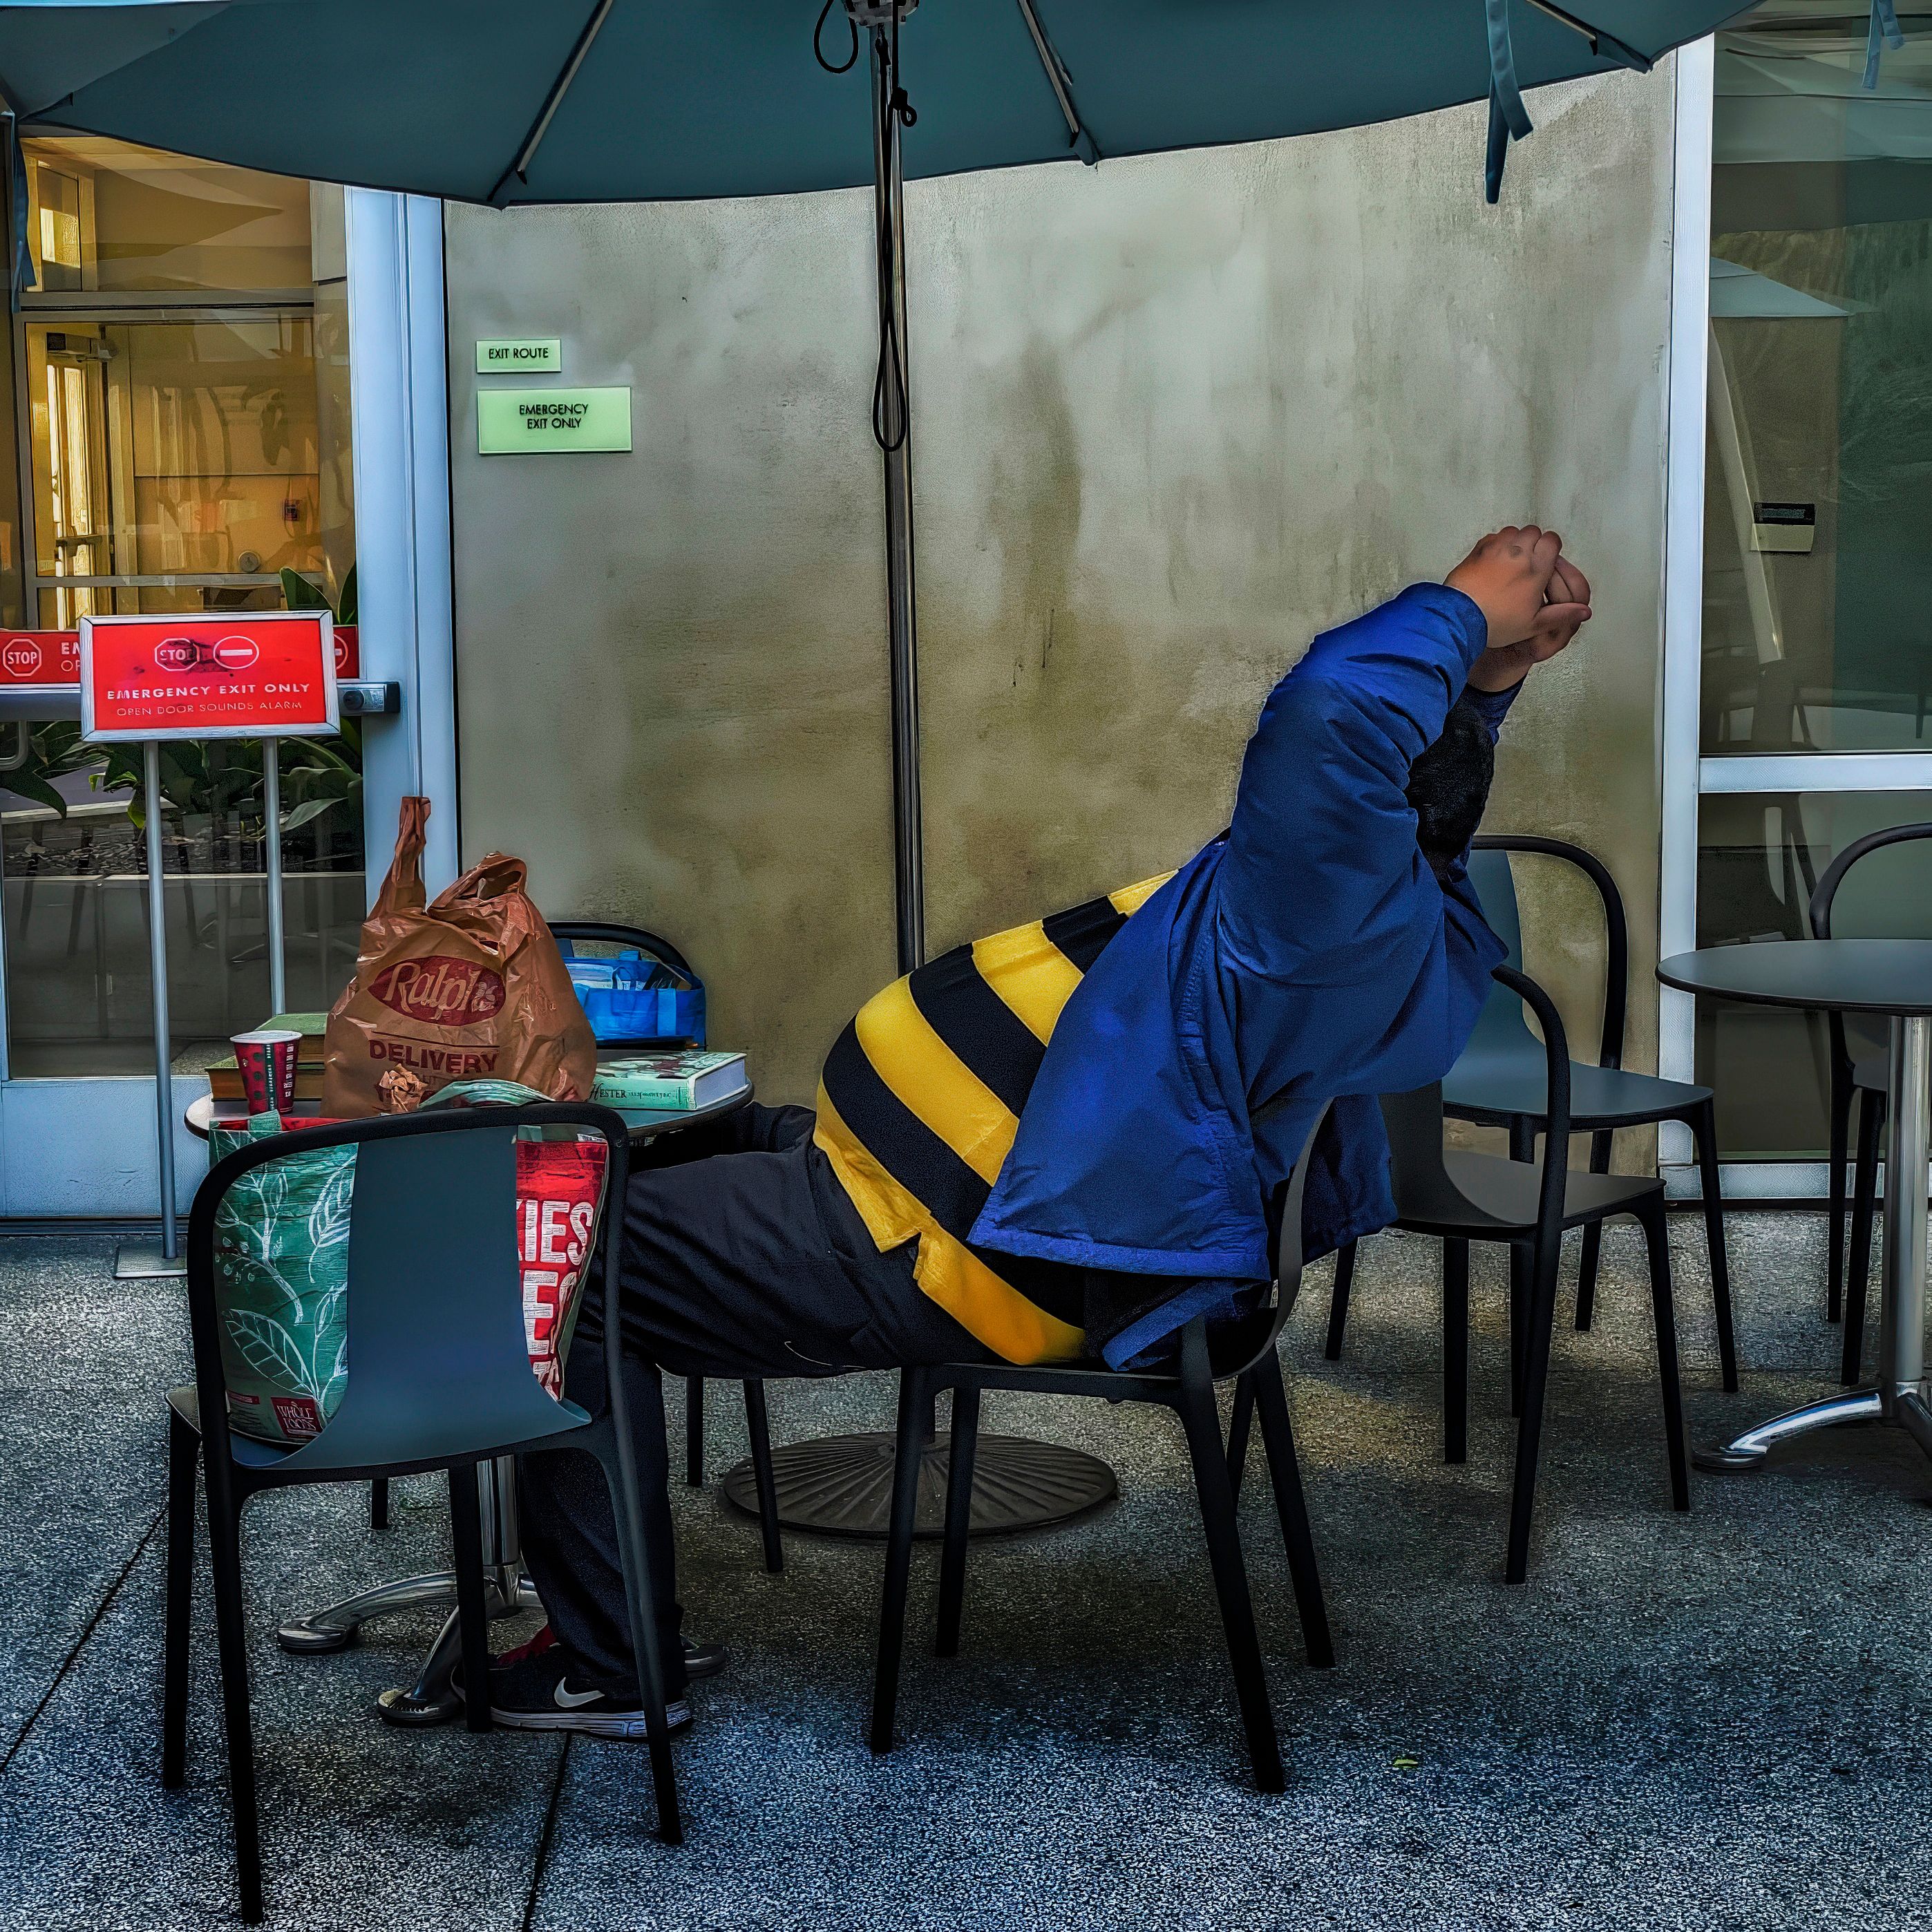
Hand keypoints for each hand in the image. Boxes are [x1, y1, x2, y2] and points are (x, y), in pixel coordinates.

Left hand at [1445, 526, 1591, 690]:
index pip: (1552, 541)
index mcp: (1536, 568)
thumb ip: (1562, 615)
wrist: (1460, 617)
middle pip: (1534, 531)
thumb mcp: (1534, 624)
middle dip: (1534, 543)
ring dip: (1515, 541)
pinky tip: (1493, 562)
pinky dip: (1496, 544)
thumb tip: (1585, 612)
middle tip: (1528, 562)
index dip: (1551, 548)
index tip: (1546, 561)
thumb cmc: (1496, 622)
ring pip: (1513, 531)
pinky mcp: (1478, 549)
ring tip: (1511, 561)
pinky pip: (1493, 537)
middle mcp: (1518, 552)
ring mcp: (1497, 548)